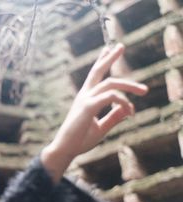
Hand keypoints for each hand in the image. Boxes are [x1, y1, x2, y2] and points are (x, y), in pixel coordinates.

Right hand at [41, 43, 147, 182]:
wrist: (65, 149)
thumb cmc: (80, 140)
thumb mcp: (101, 127)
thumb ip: (113, 117)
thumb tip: (127, 109)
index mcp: (86, 98)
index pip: (95, 76)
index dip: (102, 61)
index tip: (108, 49)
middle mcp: (84, 95)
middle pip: (97, 71)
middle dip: (109, 58)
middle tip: (121, 46)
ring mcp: (85, 100)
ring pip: (110, 83)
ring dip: (129, 85)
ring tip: (144, 90)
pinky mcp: (87, 107)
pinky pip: (110, 97)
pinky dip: (123, 101)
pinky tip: (130, 110)